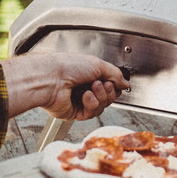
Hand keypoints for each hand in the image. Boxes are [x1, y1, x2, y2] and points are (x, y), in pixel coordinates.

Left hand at [1, 53, 128, 120]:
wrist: (51, 79)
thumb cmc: (68, 66)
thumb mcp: (98, 64)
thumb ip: (115, 74)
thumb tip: (125, 83)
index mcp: (89, 74)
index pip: (110, 84)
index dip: (115, 85)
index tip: (115, 82)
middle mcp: (84, 87)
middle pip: (108, 97)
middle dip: (108, 91)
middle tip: (103, 84)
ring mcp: (80, 101)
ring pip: (102, 106)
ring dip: (100, 97)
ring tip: (91, 88)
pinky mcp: (75, 113)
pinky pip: (92, 113)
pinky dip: (91, 104)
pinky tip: (85, 97)